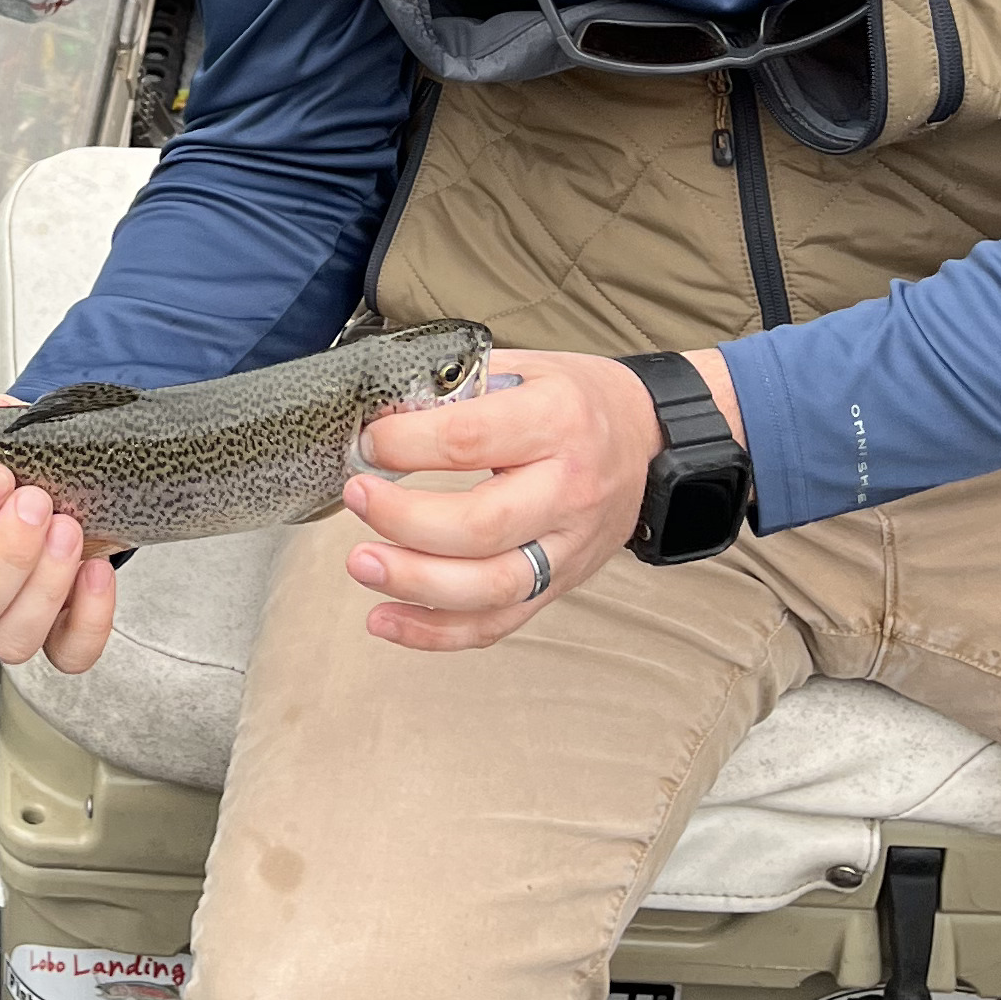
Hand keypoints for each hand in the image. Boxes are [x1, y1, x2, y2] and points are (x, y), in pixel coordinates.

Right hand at [0, 396, 119, 672]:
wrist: (64, 487)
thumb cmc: (19, 468)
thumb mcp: (1, 437)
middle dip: (5, 554)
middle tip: (37, 503)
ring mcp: (3, 616)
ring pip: (8, 638)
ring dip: (45, 586)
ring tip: (70, 530)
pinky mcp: (53, 634)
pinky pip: (67, 653)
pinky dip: (88, 619)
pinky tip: (98, 571)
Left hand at [339, 349, 743, 650]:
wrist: (644, 437)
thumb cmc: (572, 399)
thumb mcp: (524, 367)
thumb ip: (458, 389)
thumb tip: (380, 413)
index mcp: (556, 422)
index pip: (469, 440)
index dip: (406, 445)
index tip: (368, 442)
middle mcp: (567, 490)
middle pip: (480, 526)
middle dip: (404, 519)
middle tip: (356, 498)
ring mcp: (567, 547)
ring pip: (489, 586)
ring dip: (415, 582)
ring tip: (361, 564)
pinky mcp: (559, 585)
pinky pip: (496, 623)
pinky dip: (436, 632)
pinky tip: (386, 620)